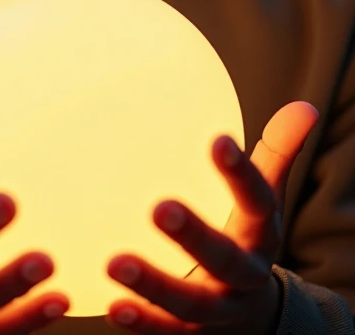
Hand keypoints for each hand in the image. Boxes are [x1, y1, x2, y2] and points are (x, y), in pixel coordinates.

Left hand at [106, 100, 319, 333]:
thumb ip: (278, 151)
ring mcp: (218, 308)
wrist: (252, 307)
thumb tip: (305, 105)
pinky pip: (166, 332)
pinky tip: (112, 306)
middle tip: (159, 208)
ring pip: (191, 305)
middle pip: (225, 260)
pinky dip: (141, 322)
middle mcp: (243, 275)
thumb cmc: (248, 231)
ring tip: (115, 262)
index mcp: (261, 233)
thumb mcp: (267, 195)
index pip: (258, 201)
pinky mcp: (190, 334)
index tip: (217, 140)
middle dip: (194, 237)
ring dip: (154, 285)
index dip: (241, 172)